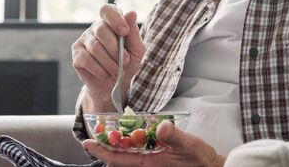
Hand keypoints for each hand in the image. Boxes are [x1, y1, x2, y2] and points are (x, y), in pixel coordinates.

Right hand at [71, 4, 145, 110]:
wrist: (116, 84)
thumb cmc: (128, 63)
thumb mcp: (137, 49)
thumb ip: (133, 32)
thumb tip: (131, 12)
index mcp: (110, 23)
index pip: (107, 10)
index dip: (115, 19)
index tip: (124, 32)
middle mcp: (95, 29)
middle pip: (101, 30)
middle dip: (115, 48)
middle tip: (125, 61)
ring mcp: (83, 41)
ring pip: (95, 47)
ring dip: (110, 62)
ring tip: (117, 71)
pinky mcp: (77, 56)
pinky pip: (86, 60)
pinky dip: (100, 69)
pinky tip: (106, 74)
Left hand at [83, 120, 225, 166]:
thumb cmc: (200, 160)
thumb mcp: (189, 145)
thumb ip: (174, 136)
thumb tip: (162, 126)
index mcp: (149, 163)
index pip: (118, 158)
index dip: (101, 150)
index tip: (87, 141)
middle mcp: (147, 164)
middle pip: (118, 159)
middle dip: (106, 147)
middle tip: (98, 132)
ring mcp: (151, 163)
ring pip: (126, 157)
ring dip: (117, 146)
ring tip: (111, 132)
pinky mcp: (157, 160)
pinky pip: (137, 154)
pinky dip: (130, 145)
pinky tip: (133, 135)